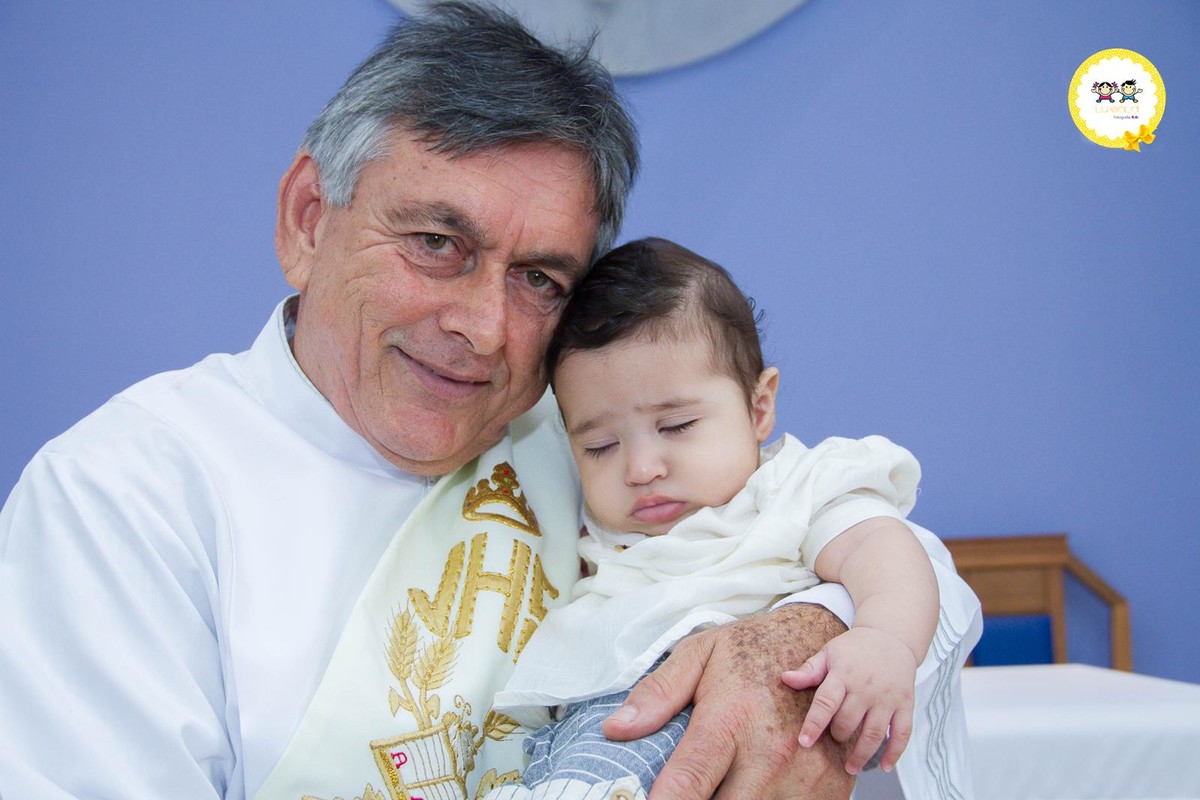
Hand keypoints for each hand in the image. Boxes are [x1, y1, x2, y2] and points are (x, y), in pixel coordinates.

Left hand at [602, 604, 854, 799]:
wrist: (823, 638)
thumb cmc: (755, 649)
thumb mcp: (700, 654)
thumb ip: (657, 693)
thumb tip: (616, 729)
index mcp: (730, 720)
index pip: (688, 784)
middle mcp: (771, 753)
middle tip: (685, 794)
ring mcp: (807, 775)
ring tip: (721, 786)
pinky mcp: (833, 787)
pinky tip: (753, 790)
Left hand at [781, 626, 916, 773]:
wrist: (891, 636)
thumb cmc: (855, 648)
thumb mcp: (829, 653)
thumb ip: (809, 670)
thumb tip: (785, 679)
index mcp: (844, 674)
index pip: (826, 702)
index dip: (814, 724)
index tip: (804, 742)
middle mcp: (866, 687)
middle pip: (848, 722)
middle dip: (837, 735)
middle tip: (833, 739)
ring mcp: (888, 698)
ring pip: (874, 733)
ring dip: (861, 754)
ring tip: (850, 767)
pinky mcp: (905, 704)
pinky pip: (902, 733)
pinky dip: (894, 753)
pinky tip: (884, 767)